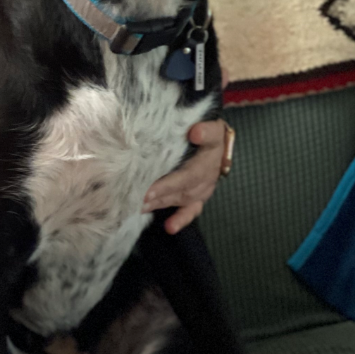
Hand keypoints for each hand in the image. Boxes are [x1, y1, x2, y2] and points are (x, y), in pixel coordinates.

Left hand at [143, 120, 227, 234]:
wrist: (217, 144)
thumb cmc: (207, 132)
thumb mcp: (211, 126)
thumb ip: (205, 129)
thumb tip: (195, 132)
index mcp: (209, 156)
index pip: (188, 174)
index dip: (170, 183)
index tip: (149, 189)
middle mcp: (206, 176)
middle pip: (182, 187)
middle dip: (160, 193)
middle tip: (137, 197)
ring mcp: (202, 189)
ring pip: (179, 198)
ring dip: (160, 203)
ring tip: (138, 206)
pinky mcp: (197, 198)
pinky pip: (191, 211)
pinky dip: (180, 219)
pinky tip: (169, 227)